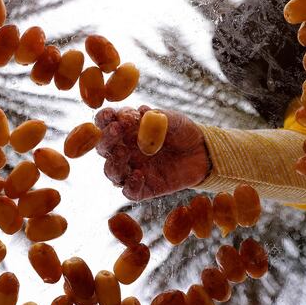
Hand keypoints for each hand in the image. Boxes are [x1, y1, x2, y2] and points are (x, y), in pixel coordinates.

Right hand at [94, 105, 210, 200]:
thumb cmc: (181, 131)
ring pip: (111, 171)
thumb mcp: (171, 120)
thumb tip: (140, 112)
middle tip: (116, 130)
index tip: (110, 115)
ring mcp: (131, 170)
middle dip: (106, 139)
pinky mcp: (143, 188)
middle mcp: (124, 150)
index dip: (104, 119)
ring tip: (123, 153)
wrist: (201, 152)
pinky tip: (139, 174)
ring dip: (113, 162)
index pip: (105, 124)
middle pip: (104, 148)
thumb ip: (155, 117)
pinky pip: (129, 192)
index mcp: (125, 130)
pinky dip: (130, 185)